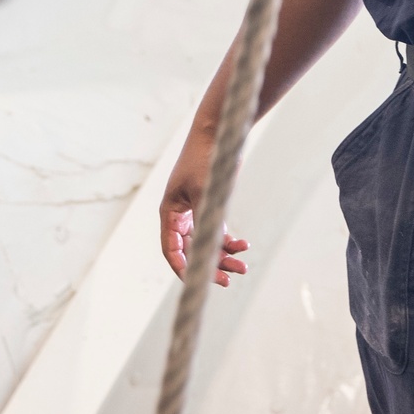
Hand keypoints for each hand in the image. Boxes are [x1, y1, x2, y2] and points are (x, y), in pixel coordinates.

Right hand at [160, 129, 248, 288]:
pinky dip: (229, 240)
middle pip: (191, 250)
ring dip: (223, 256)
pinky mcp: (208, 204)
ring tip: (243, 267)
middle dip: (210, 265)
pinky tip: (244, 245)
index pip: (171, 250)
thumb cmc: (206, 159)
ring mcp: (193, 210)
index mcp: (169, 213)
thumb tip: (208, 248)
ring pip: (205, 242)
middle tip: (229, 280)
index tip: (199, 281)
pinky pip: (216, 230)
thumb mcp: (204, 191)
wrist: (218, 132)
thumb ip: (203, 219)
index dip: (183, 268)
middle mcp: (179, 215)